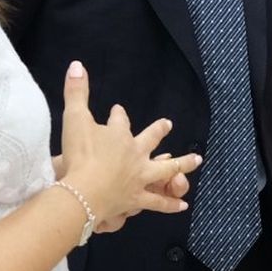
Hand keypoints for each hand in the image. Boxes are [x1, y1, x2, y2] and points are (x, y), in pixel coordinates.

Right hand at [55, 61, 201, 233]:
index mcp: (119, 134)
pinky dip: (170, 204)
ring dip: (183, 163)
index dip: (119, 115)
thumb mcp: (74, 119)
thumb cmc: (80, 154)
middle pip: (150, 139)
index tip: (118, 110)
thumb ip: (76, 92)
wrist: (85, 191)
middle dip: (158, 131)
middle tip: (167, 124)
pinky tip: (183, 206)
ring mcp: (139, 176)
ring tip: (197, 159)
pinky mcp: (137, 198)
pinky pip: (158, 202)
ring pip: (166, 169)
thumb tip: (77, 64)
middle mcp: (135, 153)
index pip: (120, 120)